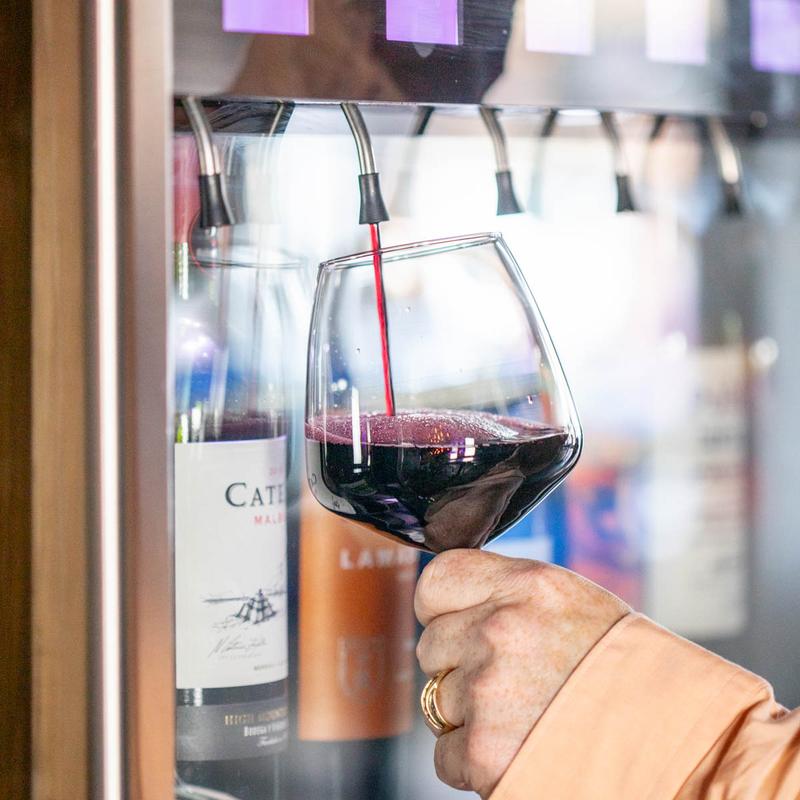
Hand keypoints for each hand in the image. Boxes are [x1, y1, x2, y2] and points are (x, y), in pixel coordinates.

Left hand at [415, 549, 629, 797]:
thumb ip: (508, 595)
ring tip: (525, 717)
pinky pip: (444, 753)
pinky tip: (518, 750)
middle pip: (431, 644)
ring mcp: (488, 690)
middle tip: (511, 682)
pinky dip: (472, 760)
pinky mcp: (483, 751)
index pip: (436, 581)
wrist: (680, 746)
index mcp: (527, 585)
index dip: (440, 608)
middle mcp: (501, 630)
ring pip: (436, 699)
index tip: (456, 623)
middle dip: (460, 665)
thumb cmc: (625, 672)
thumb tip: (451, 601)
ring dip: (469, 714)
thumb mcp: (572, 604)